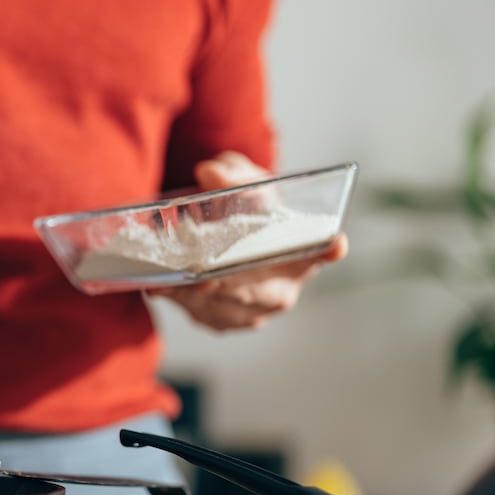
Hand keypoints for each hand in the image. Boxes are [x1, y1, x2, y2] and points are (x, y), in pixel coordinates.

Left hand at [147, 151, 347, 330]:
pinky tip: (160, 286)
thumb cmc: (245, 207)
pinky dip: (179, 300)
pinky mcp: (220, 320)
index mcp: (301, 251)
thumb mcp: (242, 181)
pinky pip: (200, 314)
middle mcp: (283, 287)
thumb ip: (232, 174)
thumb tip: (210, 174)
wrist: (226, 234)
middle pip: (260, 292)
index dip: (326, 250)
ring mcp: (253, 310)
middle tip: (205, 278)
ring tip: (173, 280)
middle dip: (230, 286)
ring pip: (225, 308)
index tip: (334, 243)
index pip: (320, 251)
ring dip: (197, 296)